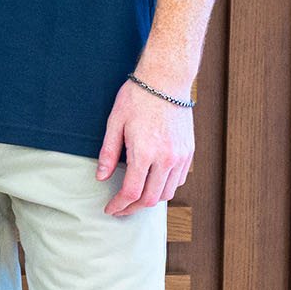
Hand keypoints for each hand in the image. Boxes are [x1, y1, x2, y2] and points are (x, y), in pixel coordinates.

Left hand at [97, 78, 194, 215]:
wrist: (166, 80)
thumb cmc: (137, 98)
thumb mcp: (115, 122)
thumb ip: (109, 153)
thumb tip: (101, 177)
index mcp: (145, 152)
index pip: (131, 192)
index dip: (119, 205)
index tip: (110, 209)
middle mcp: (166, 158)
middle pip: (150, 199)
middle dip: (132, 208)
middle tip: (120, 209)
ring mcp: (181, 156)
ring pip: (167, 193)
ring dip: (150, 200)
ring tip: (134, 198)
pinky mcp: (189, 152)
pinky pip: (179, 180)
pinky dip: (165, 187)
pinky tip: (152, 183)